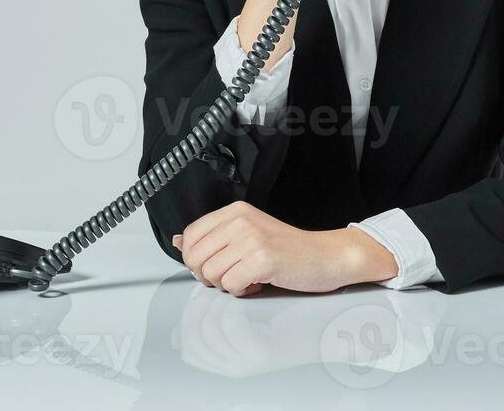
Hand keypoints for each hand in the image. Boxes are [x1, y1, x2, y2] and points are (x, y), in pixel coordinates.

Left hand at [171, 200, 396, 296]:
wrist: (326, 256)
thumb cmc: (288, 249)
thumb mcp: (247, 235)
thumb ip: (213, 238)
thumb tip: (177, 241)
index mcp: (234, 212)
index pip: (190, 235)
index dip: (194, 258)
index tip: (210, 266)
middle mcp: (240, 221)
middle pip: (196, 256)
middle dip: (208, 275)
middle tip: (229, 276)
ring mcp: (252, 238)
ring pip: (211, 273)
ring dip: (226, 285)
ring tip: (246, 279)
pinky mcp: (263, 259)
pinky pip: (231, 285)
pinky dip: (241, 291)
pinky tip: (257, 284)